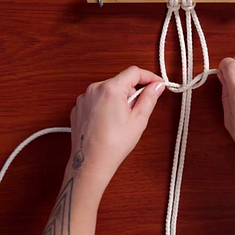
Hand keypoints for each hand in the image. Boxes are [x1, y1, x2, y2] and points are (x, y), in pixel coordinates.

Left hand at [69, 66, 165, 182]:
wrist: (91, 163)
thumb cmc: (114, 144)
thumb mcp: (139, 120)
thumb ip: (149, 98)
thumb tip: (157, 86)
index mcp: (110, 89)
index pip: (134, 72)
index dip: (149, 77)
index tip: (157, 84)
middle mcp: (94, 89)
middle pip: (120, 82)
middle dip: (132, 92)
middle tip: (138, 111)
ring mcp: (83, 99)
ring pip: (107, 91)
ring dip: (118, 100)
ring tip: (121, 121)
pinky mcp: (78, 108)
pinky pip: (96, 101)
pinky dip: (105, 107)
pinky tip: (108, 124)